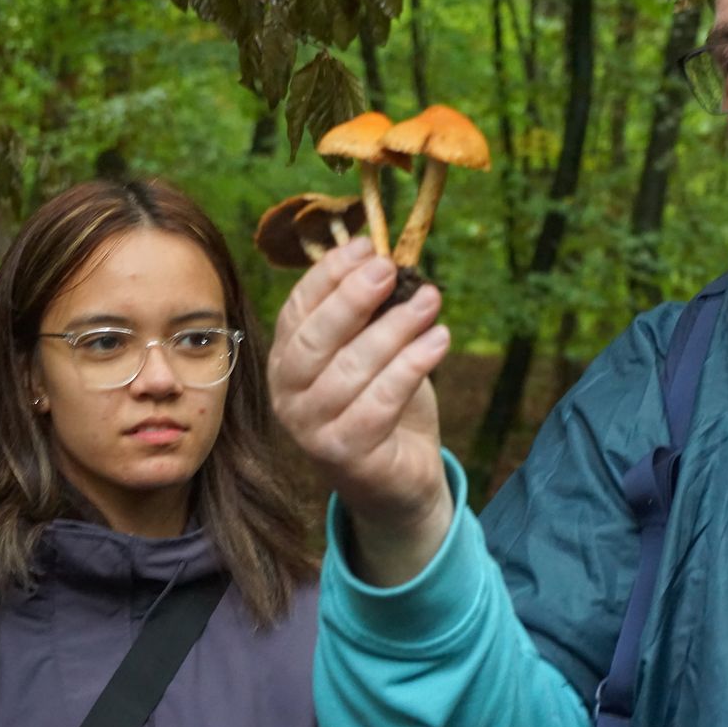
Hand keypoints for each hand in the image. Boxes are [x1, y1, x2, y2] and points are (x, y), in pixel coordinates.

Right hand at [268, 238, 453, 583]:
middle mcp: (288, 394)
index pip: (298, 309)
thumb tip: (386, 259)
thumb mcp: (374, 350)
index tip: (367, 246)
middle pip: (315, 338)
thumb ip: (372, 313)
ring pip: (351, 368)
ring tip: (431, 300)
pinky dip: (412, 366)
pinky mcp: (345, 455)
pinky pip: (380, 402)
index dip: (329, 274)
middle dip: (353, 297)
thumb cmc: (384, 404)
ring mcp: (311, 428)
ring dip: (395, 328)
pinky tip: (440, 340)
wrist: (398, 480)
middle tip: (390, 268)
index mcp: (287, 359)